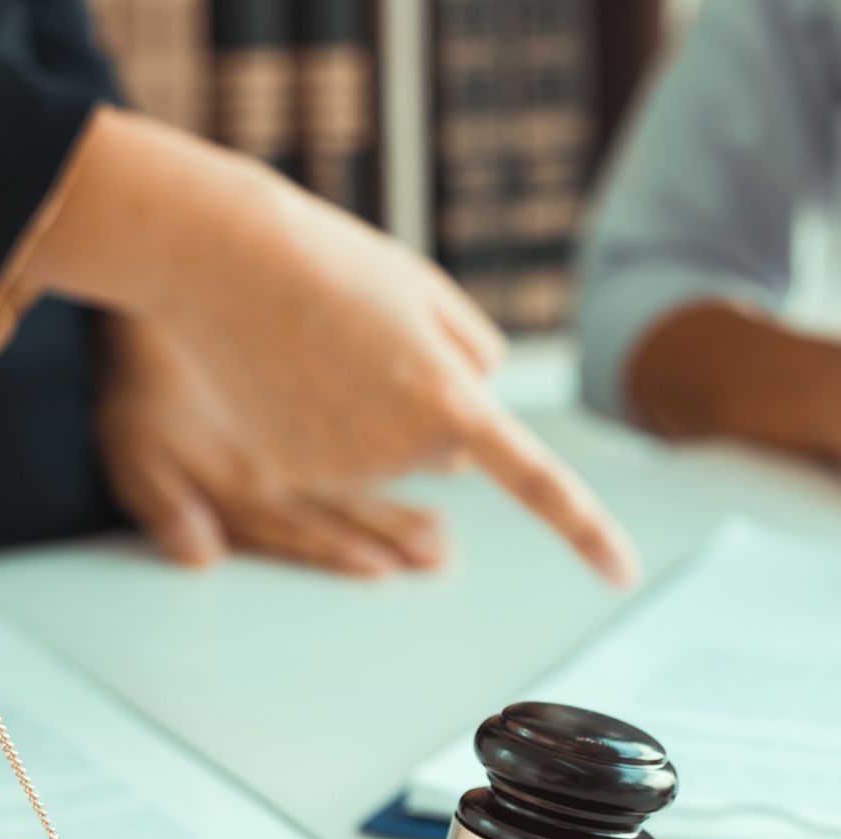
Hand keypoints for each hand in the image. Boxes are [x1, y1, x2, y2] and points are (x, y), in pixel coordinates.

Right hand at [27, 109, 638, 586]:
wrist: (220, 261)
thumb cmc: (334, 264)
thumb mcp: (429, 293)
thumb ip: (474, 356)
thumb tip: (478, 409)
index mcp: (451, 398)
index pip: (535, 478)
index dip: (585, 530)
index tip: (621, 575)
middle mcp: (402, 449)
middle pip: (451, 446)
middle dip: (432, 404)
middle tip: (378, 343)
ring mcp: (345, 469)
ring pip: (394, 452)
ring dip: (377, 411)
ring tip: (327, 348)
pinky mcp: (297, 472)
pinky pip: (343, 457)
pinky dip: (328, 423)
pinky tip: (292, 374)